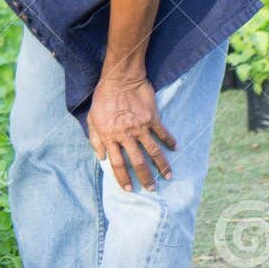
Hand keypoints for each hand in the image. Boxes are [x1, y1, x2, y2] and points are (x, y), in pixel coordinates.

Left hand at [87, 76, 176, 191]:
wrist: (119, 78)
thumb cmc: (103, 98)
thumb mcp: (92, 119)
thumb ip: (95, 140)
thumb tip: (101, 157)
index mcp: (110, 137)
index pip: (117, 164)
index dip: (123, 179)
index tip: (129, 189)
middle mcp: (126, 135)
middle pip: (138, 162)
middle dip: (145, 178)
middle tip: (151, 189)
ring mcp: (141, 127)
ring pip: (154, 152)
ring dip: (162, 166)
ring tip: (168, 177)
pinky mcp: (152, 118)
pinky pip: (163, 133)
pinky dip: (170, 141)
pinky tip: (176, 149)